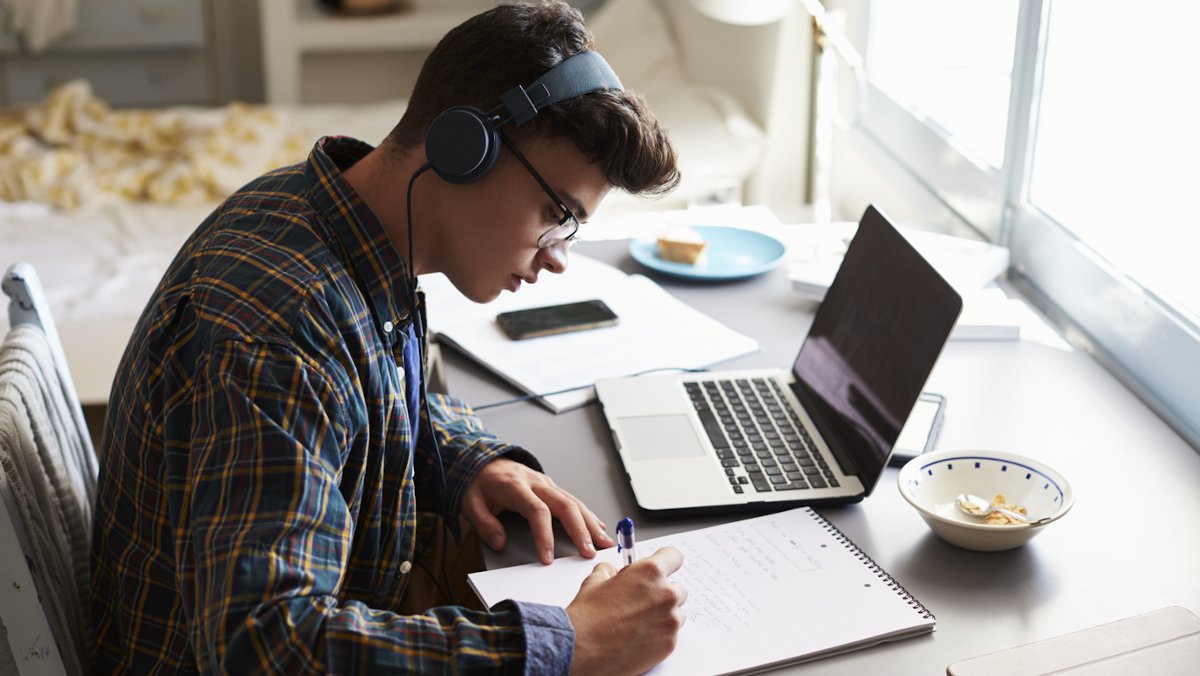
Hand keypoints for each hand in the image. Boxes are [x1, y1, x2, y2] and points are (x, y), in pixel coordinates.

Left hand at [462, 458, 614, 563]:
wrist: (481, 459)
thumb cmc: (478, 482)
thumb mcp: (471, 504)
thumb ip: (485, 524)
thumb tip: (500, 543)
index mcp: (516, 487)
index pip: (537, 511)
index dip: (544, 536)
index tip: (548, 558)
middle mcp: (536, 483)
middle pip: (565, 505)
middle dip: (580, 530)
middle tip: (589, 552)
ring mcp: (546, 483)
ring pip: (574, 502)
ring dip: (591, 523)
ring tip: (604, 542)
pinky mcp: (551, 487)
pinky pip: (573, 500)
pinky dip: (587, 515)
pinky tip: (598, 526)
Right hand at [565, 547, 686, 674]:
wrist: (582, 649)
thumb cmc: (588, 616)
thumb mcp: (595, 581)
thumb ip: (611, 571)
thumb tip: (613, 572)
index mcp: (650, 572)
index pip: (674, 557)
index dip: (666, 562)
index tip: (662, 568)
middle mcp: (665, 594)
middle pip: (678, 588)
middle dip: (663, 593)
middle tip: (643, 601)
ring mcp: (670, 621)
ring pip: (677, 613)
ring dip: (664, 615)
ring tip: (639, 622)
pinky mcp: (669, 644)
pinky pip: (672, 634)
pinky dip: (660, 634)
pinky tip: (639, 636)